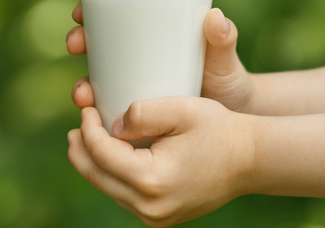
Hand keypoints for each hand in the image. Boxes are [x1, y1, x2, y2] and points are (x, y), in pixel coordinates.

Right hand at [66, 4, 256, 112]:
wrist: (232, 118)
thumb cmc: (227, 80)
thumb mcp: (223, 59)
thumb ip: (223, 41)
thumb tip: (216, 17)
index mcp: (153, 33)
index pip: (116, 13)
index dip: (91, 8)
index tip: (81, 12)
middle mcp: (138, 55)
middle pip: (98, 42)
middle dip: (79, 40)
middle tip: (76, 46)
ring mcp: (133, 82)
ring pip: (96, 77)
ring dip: (81, 83)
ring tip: (83, 94)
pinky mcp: (134, 110)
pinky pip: (105, 108)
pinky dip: (93, 113)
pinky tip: (88, 120)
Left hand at [67, 96, 255, 226]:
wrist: (249, 160)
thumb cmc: (218, 129)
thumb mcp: (181, 108)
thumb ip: (142, 112)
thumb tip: (112, 126)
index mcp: (152, 179)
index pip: (101, 153)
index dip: (87, 128)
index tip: (86, 108)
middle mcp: (150, 206)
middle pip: (96, 176)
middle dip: (81, 150)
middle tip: (74, 128)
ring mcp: (155, 217)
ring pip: (107, 188)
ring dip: (94, 163)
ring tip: (87, 139)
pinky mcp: (159, 218)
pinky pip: (123, 195)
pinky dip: (112, 175)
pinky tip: (110, 156)